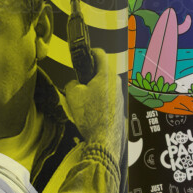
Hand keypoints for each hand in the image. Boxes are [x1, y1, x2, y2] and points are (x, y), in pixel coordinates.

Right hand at [65, 49, 124, 164]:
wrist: (104, 140)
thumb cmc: (90, 116)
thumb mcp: (73, 95)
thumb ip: (72, 83)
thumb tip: (75, 84)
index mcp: (106, 75)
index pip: (100, 53)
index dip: (89, 52)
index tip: (83, 56)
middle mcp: (117, 82)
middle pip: (102, 71)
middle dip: (89, 76)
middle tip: (79, 84)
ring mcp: (120, 95)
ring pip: (105, 86)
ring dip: (95, 90)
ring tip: (84, 102)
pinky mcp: (120, 107)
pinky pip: (108, 98)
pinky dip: (100, 101)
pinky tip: (91, 113)